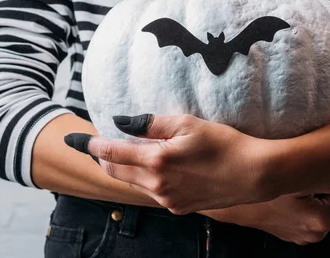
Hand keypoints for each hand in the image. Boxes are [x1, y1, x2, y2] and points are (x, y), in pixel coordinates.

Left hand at [64, 114, 273, 213]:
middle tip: (99, 145)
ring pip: (133, 183)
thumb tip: (123, 122)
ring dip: (124, 169)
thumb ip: (151, 123)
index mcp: (156, 161)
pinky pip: (153, 193)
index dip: (90, 145)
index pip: (111, 153)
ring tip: (128, 153)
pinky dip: (146, 179)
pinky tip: (158, 169)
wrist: (254, 174)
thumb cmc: (224, 143)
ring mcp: (167, 199)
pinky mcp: (179, 207)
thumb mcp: (188, 124)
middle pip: (116, 172)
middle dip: (103, 159)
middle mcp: (156, 185)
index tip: (76, 140)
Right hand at [204, 182, 329, 244]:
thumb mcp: (296, 173)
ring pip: (326, 207)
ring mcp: (301, 235)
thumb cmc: (261, 185)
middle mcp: (314, 233)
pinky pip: (311, 213)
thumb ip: (326, 172)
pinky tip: (301, 186)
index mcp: (320, 220)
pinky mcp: (291, 232)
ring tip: (318, 173)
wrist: (230, 198)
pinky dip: (311, 200)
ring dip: (326, 193)